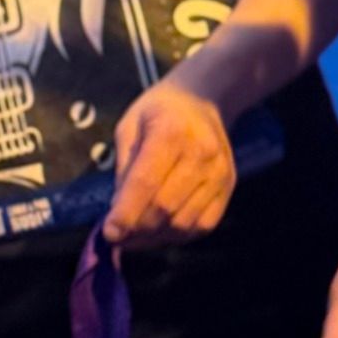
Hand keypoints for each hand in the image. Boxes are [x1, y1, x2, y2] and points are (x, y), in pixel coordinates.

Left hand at [103, 77, 235, 249]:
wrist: (201, 99)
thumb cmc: (158, 110)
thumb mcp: (129, 126)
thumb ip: (124, 168)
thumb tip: (118, 211)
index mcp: (171, 131)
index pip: (146, 182)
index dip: (126, 213)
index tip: (109, 234)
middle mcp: (200, 154)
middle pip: (165, 207)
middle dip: (137, 230)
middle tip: (118, 237)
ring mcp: (219, 173)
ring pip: (184, 223)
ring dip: (155, 238)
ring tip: (135, 237)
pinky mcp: (228, 188)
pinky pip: (203, 226)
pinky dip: (178, 237)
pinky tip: (160, 232)